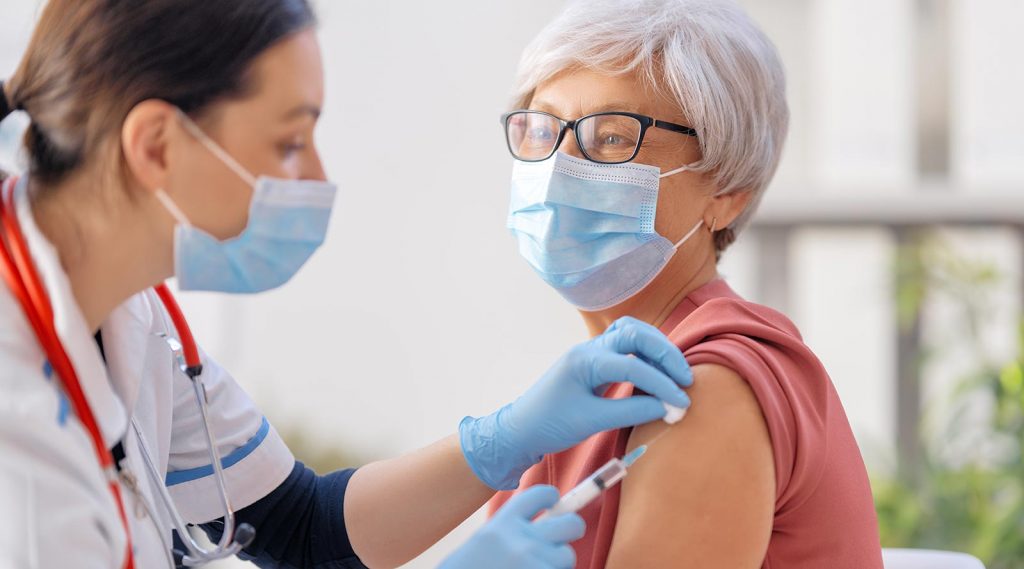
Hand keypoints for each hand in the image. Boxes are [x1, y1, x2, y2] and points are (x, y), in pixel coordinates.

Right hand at [439, 486, 582, 568]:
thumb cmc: (469, 567)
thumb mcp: (486, 541)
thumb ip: (514, 529)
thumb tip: (552, 519)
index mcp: (503, 522)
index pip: (540, 495)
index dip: (551, 497)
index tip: (554, 503)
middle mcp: (521, 538)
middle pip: (571, 523)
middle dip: (571, 529)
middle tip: (559, 539)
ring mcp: (533, 561)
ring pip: (567, 555)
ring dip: (556, 562)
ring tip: (533, 567)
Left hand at [460, 316, 691, 489]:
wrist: (520, 430)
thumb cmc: (549, 425)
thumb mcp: (591, 421)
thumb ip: (631, 411)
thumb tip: (667, 407)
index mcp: (585, 360)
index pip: (633, 365)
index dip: (661, 384)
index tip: (682, 403)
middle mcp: (589, 349)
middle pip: (635, 333)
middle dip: (664, 352)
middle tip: (686, 378)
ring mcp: (591, 353)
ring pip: (631, 334)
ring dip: (656, 348)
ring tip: (676, 372)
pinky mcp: (595, 363)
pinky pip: (625, 347)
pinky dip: (646, 354)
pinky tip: (658, 372)